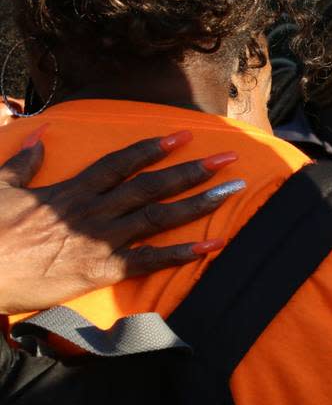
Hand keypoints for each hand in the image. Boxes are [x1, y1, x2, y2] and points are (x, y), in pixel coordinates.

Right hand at [0, 127, 245, 313]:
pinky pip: (149, 259)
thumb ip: (25, 163)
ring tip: (233, 190)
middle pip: (152, 184)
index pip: (121, 162)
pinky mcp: (102, 270)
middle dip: (193, 169)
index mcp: (72, 190)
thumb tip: (39, 138)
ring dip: (199, 202)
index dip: (154, 147)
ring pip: (159, 216)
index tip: (184, 135)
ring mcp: (101, 239)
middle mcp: (93, 210)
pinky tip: (212, 245)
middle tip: (230, 158)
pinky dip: (182, 253)